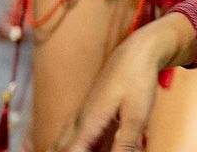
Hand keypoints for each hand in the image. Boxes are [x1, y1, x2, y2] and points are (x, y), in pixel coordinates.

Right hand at [51, 13, 196, 151]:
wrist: (135, 54)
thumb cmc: (137, 81)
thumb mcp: (138, 116)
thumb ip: (127, 143)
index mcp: (87, 123)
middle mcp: (79, 122)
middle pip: (59, 149)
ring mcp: (82, 118)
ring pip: (62, 144)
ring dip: (66, 149)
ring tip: (81, 147)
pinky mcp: (89, 116)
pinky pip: (76, 138)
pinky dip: (77, 146)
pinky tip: (95, 144)